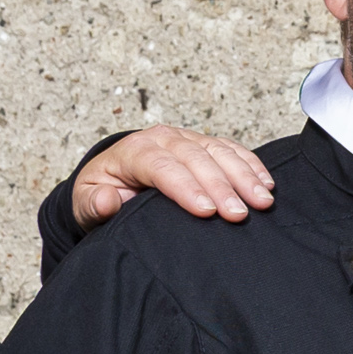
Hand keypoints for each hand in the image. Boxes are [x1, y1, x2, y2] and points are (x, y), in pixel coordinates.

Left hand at [72, 126, 276, 227]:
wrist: (112, 177)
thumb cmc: (103, 191)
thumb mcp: (86, 202)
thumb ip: (94, 204)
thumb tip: (108, 200)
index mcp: (133, 151)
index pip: (162, 166)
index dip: (185, 187)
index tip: (206, 211)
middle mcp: (162, 138)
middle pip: (195, 158)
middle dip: (221, 186)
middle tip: (239, 215)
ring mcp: (187, 139)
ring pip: (218, 151)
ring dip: (243, 176)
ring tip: (262, 201)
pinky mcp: (205, 145)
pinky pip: (232, 150)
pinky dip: (251, 165)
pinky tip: (266, 184)